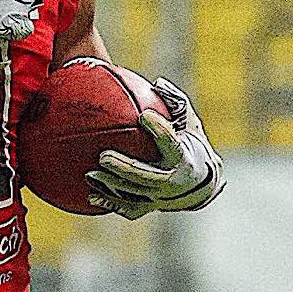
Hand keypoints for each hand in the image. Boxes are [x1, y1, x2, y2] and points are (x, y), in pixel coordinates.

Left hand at [87, 77, 223, 216]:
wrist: (203, 184)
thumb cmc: (191, 145)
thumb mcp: (191, 125)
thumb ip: (176, 104)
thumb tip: (157, 82)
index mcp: (183, 156)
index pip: (171, 143)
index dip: (159, 130)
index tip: (144, 116)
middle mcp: (172, 180)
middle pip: (146, 175)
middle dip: (124, 167)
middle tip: (103, 156)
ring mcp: (161, 196)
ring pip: (133, 194)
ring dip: (111, 185)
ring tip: (89, 174)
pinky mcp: (151, 206)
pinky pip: (129, 208)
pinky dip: (110, 203)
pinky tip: (91, 197)